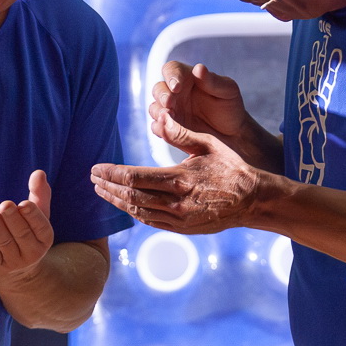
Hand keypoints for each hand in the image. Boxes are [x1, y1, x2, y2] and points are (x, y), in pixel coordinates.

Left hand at [0, 170, 54, 285]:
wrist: (17, 273)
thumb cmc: (27, 234)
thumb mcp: (37, 216)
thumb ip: (39, 194)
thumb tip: (39, 173)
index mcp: (45, 238)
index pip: (40, 226)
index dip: (32, 216)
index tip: (24, 204)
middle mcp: (32, 253)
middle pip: (21, 234)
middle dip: (12, 219)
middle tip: (5, 205)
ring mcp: (14, 262)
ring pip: (4, 242)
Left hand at [91, 126, 261, 233]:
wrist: (253, 201)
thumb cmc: (231, 167)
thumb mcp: (209, 143)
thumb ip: (181, 133)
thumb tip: (159, 116)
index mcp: (181, 179)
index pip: (135, 178)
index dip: (112, 174)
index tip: (96, 168)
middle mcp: (177, 203)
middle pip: (131, 197)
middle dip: (108, 187)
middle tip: (92, 179)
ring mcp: (179, 219)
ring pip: (138, 211)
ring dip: (117, 201)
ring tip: (101, 191)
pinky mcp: (183, 229)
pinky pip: (151, 222)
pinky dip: (134, 212)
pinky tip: (124, 204)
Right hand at [150, 62, 249, 147]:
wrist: (232, 133)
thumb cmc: (230, 106)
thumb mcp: (228, 91)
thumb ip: (213, 81)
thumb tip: (198, 68)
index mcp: (187, 78)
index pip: (172, 69)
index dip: (171, 76)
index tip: (176, 86)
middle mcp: (175, 93)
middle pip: (158, 88)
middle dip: (162, 95)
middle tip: (169, 102)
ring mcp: (171, 111)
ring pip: (155, 107)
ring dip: (158, 111)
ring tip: (169, 116)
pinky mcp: (170, 128)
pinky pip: (158, 127)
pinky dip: (159, 128)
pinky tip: (167, 130)